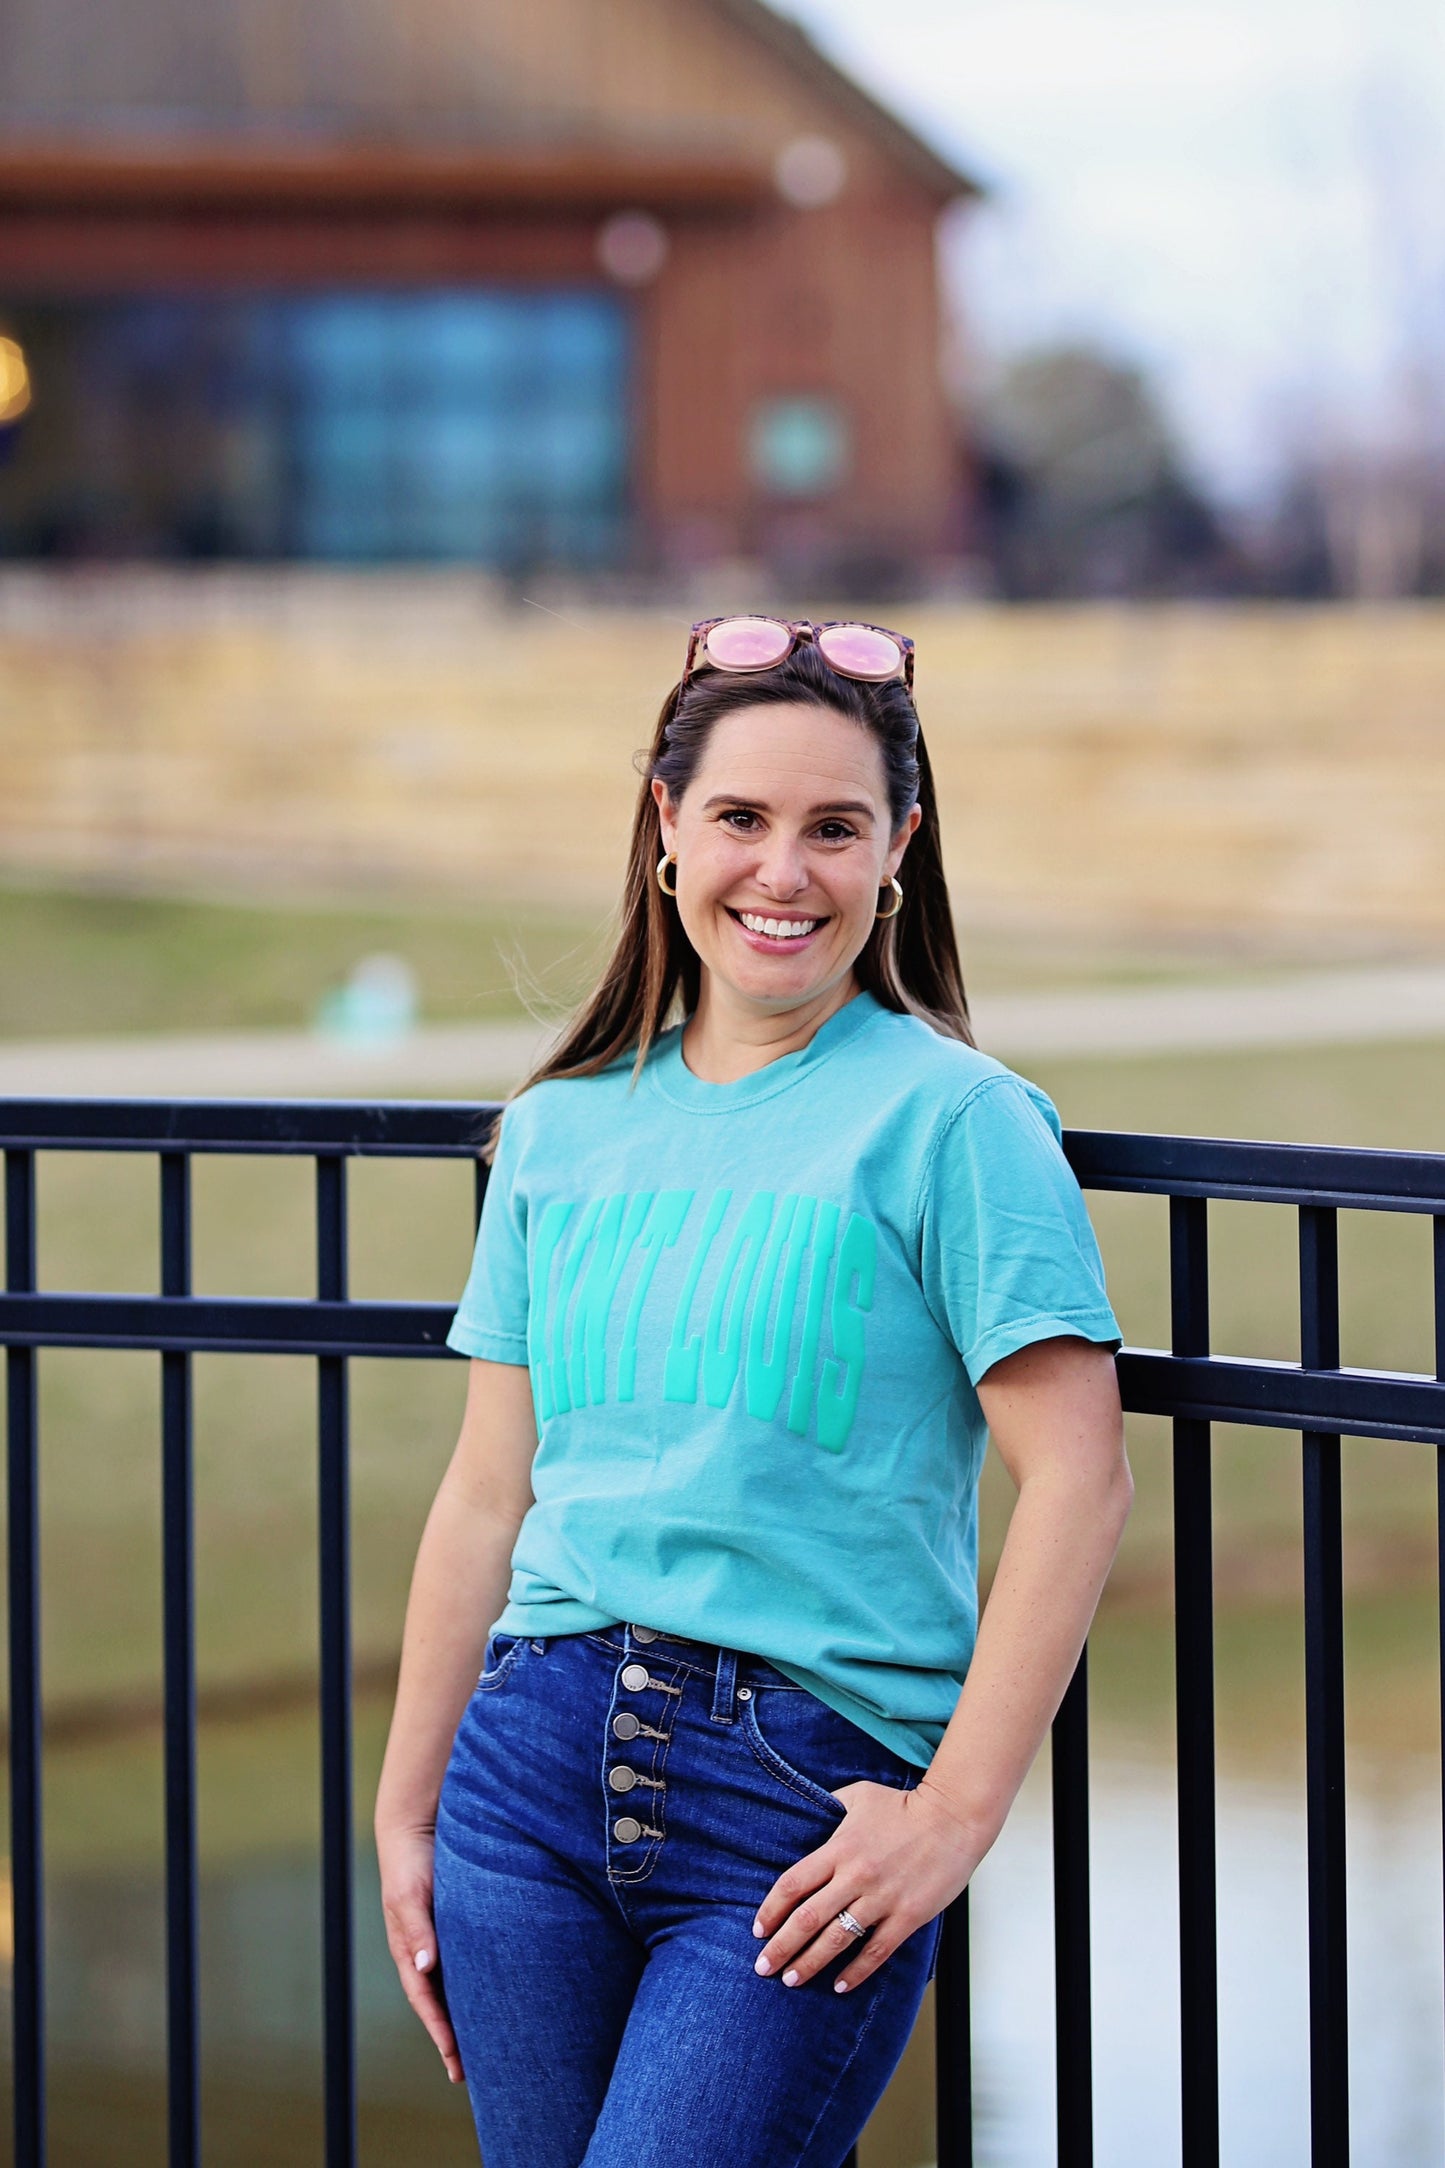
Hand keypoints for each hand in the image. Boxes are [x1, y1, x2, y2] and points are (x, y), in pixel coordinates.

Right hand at [377, 1821, 464, 2082]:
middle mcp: (424, 1953)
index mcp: (408, 1951)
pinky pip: (465, 1966)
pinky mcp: (456, 1927)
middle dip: (452, 2039)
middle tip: (468, 2075)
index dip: (439, 2031)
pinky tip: (493, 2000)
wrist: (418, 1827)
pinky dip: (475, 1988)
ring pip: (452, 1989)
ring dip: (465, 2018)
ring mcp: (439, 1941)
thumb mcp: (410, 1896)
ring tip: (486, 2050)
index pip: (424, 2001)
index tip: (454, 2060)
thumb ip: (417, 1930)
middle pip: (438, 2004)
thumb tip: (424, 1968)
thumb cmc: (411, 1863)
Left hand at [750, 1776, 983, 1993]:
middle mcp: (855, 1876)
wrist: (953, 1818)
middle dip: (782, 1947)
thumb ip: (829, 1808)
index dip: (771, 1910)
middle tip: (764, 1968)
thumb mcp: (858, 1795)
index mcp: (839, 1848)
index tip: (758, 1930)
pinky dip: (856, 1972)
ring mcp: (882, 1898)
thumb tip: (806, 1816)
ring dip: (810, 1963)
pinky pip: (876, 1951)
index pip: (793, 1884)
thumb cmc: (904, 1805)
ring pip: (837, 1939)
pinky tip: (840, 1985)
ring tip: (792, 1981)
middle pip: (808, 1918)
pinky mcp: (907, 1916)